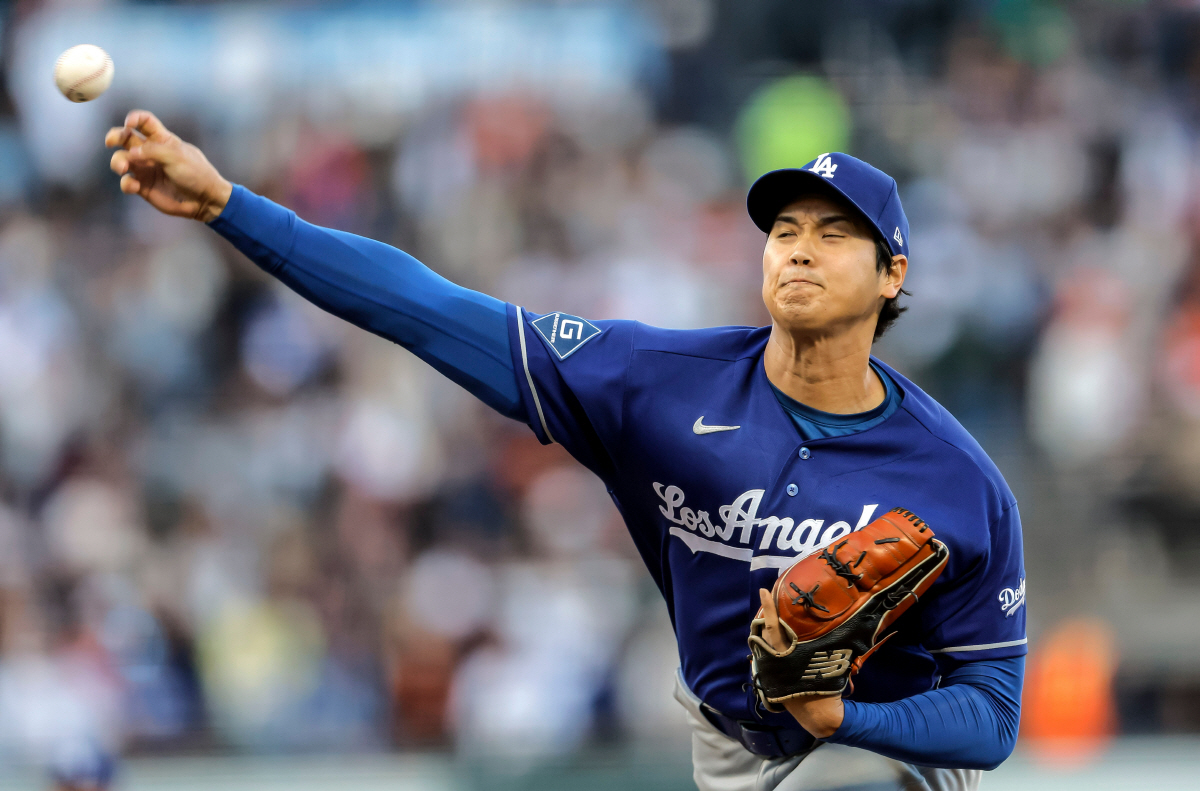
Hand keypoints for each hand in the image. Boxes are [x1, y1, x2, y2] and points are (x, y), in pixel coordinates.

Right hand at [105, 110, 232, 222]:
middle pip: (125, 138)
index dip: (134, 118)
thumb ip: (153, 151)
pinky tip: (134, 186)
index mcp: (162, 139)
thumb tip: (130, 153)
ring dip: (117, 162)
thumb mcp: (176, 156)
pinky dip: (126, 183)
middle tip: (110, 142)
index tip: (129, 123)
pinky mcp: (143, 187)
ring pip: (121, 160)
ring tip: (122, 168)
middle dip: (114, 136)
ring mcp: (146, 169)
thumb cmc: (195, 174)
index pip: (144, 122)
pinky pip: (127, 182)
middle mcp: (150, 152)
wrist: (204, 200)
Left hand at [758, 587, 844, 738]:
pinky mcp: (769, 677)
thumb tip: (858, 625)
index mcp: (785, 655)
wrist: (817, 715)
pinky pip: (766, 654)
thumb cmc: (826, 688)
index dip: (767, 607)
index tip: (762, 589)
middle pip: (763, 632)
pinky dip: (769, 644)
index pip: (773, 625)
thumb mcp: (833, 662)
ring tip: (774, 616)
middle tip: (770, 599)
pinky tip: (779, 640)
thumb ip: (834, 643)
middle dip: (765, 616)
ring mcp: (768, 670)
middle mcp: (772, 661)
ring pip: (763, 643)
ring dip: (767, 630)